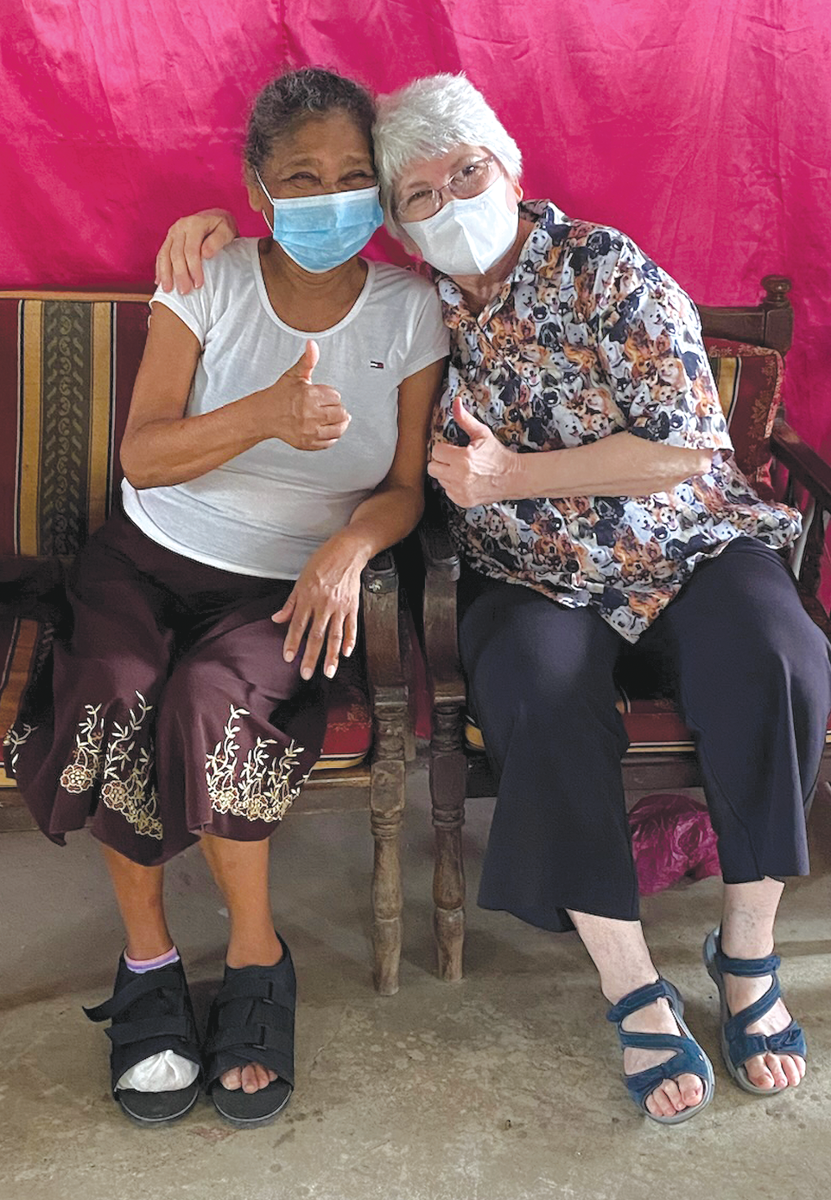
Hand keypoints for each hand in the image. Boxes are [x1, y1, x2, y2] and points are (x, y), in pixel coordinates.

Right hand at [155, 209, 238, 294]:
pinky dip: (159, 268)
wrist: (214, 217)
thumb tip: (206, 254)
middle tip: (184, 292)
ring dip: (165, 273)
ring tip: (168, 290)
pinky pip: (161, 254)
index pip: (191, 250)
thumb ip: (217, 241)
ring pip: (164, 254)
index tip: (198, 284)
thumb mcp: (226, 231)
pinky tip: (159, 282)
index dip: (193, 268)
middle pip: (176, 254)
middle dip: (180, 274)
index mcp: (194, 224)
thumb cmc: (222, 227)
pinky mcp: (169, 238)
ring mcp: (172, 232)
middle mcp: (180, 226)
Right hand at [259, 340, 350, 449]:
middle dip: (337, 409)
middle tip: (328, 407)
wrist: (264, 415)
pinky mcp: (308, 443)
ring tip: (332, 418)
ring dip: (339, 423)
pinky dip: (332, 436)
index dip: (331, 395)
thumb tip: (312, 344)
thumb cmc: (280, 395)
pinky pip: (330, 442)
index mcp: (309, 396)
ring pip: (339, 428)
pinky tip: (326, 428)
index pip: (336, 397)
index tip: (323, 396)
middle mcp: (310, 415)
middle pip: (340, 413)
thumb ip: (308, 360)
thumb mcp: (294, 375)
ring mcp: (309, 431)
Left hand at [272, 543, 362, 678]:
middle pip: (317, 635)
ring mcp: (340, 607)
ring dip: (331, 656)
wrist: (347, 552)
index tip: (289, 658)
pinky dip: (350, 641)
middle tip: (306, 674)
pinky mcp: (353, 606)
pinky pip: (352, 627)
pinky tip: (346, 654)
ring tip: (328, 672)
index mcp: (308, 597)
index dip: (293, 642)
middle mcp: (324, 604)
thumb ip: (290, 603)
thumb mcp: (300, 580)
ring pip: (335, 635)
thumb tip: (276, 619)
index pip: (298, 625)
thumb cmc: (322, 563)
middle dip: (311, 656)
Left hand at [427, 396, 517, 506]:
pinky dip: (453, 486)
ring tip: (462, 470)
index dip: (444, 449)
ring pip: (439, 480)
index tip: (453, 449)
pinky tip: (465, 480)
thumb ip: (465, 419)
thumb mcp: (482, 434)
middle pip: (432, 468)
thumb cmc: (497, 454)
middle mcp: (459, 477)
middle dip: (442, 462)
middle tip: (454, 460)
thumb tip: (456, 402)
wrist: (512, 477)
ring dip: (447, 474)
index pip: (436, 452)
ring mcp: (460, 491)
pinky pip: (447, 491)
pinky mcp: (463, 501)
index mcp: (463, 458)